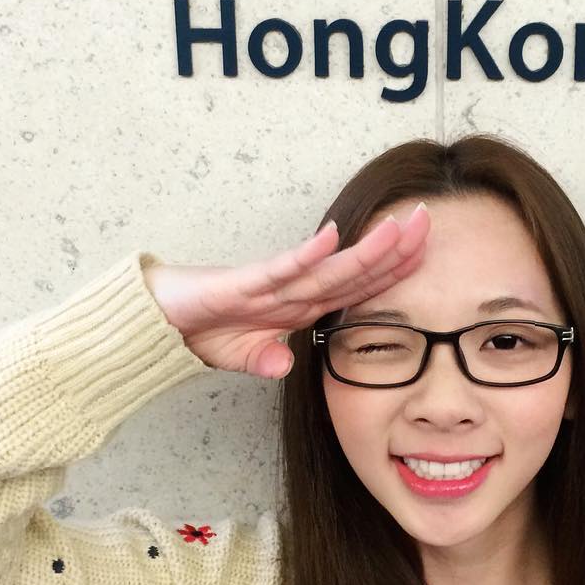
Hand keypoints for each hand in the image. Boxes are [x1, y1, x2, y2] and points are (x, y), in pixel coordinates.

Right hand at [143, 203, 429, 377]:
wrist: (155, 319)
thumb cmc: (200, 328)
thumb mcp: (239, 356)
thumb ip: (265, 359)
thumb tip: (284, 364)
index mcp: (300, 306)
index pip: (356, 287)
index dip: (392, 271)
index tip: (425, 252)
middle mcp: (293, 291)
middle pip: (353, 270)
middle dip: (394, 248)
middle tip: (429, 220)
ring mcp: (271, 286)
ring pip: (328, 267)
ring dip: (364, 249)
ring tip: (398, 227)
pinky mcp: (243, 283)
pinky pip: (280, 270)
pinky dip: (305, 255)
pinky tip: (331, 237)